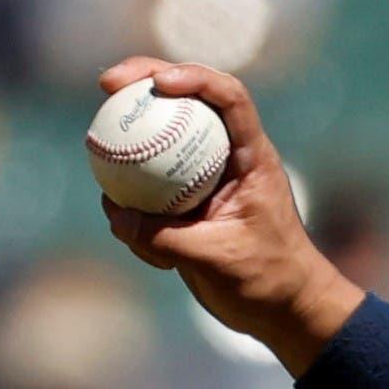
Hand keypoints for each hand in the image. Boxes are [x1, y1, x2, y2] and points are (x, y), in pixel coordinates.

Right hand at [95, 57, 363, 375]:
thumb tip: (116, 214)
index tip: (157, 82)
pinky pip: (145, 195)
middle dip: (145, 81)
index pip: (229, 98)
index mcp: (251, 157)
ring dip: (128, 160)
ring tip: (118, 197)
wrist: (282, 311)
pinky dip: (136, 219)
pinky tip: (153, 257)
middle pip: (186, 102)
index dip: (194, 77)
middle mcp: (226, 158)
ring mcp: (202, 180)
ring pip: (157, 146)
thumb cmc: (269, 280)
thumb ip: (165, 236)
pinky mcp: (183, 205)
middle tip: (106, 84)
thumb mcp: (218, 259)